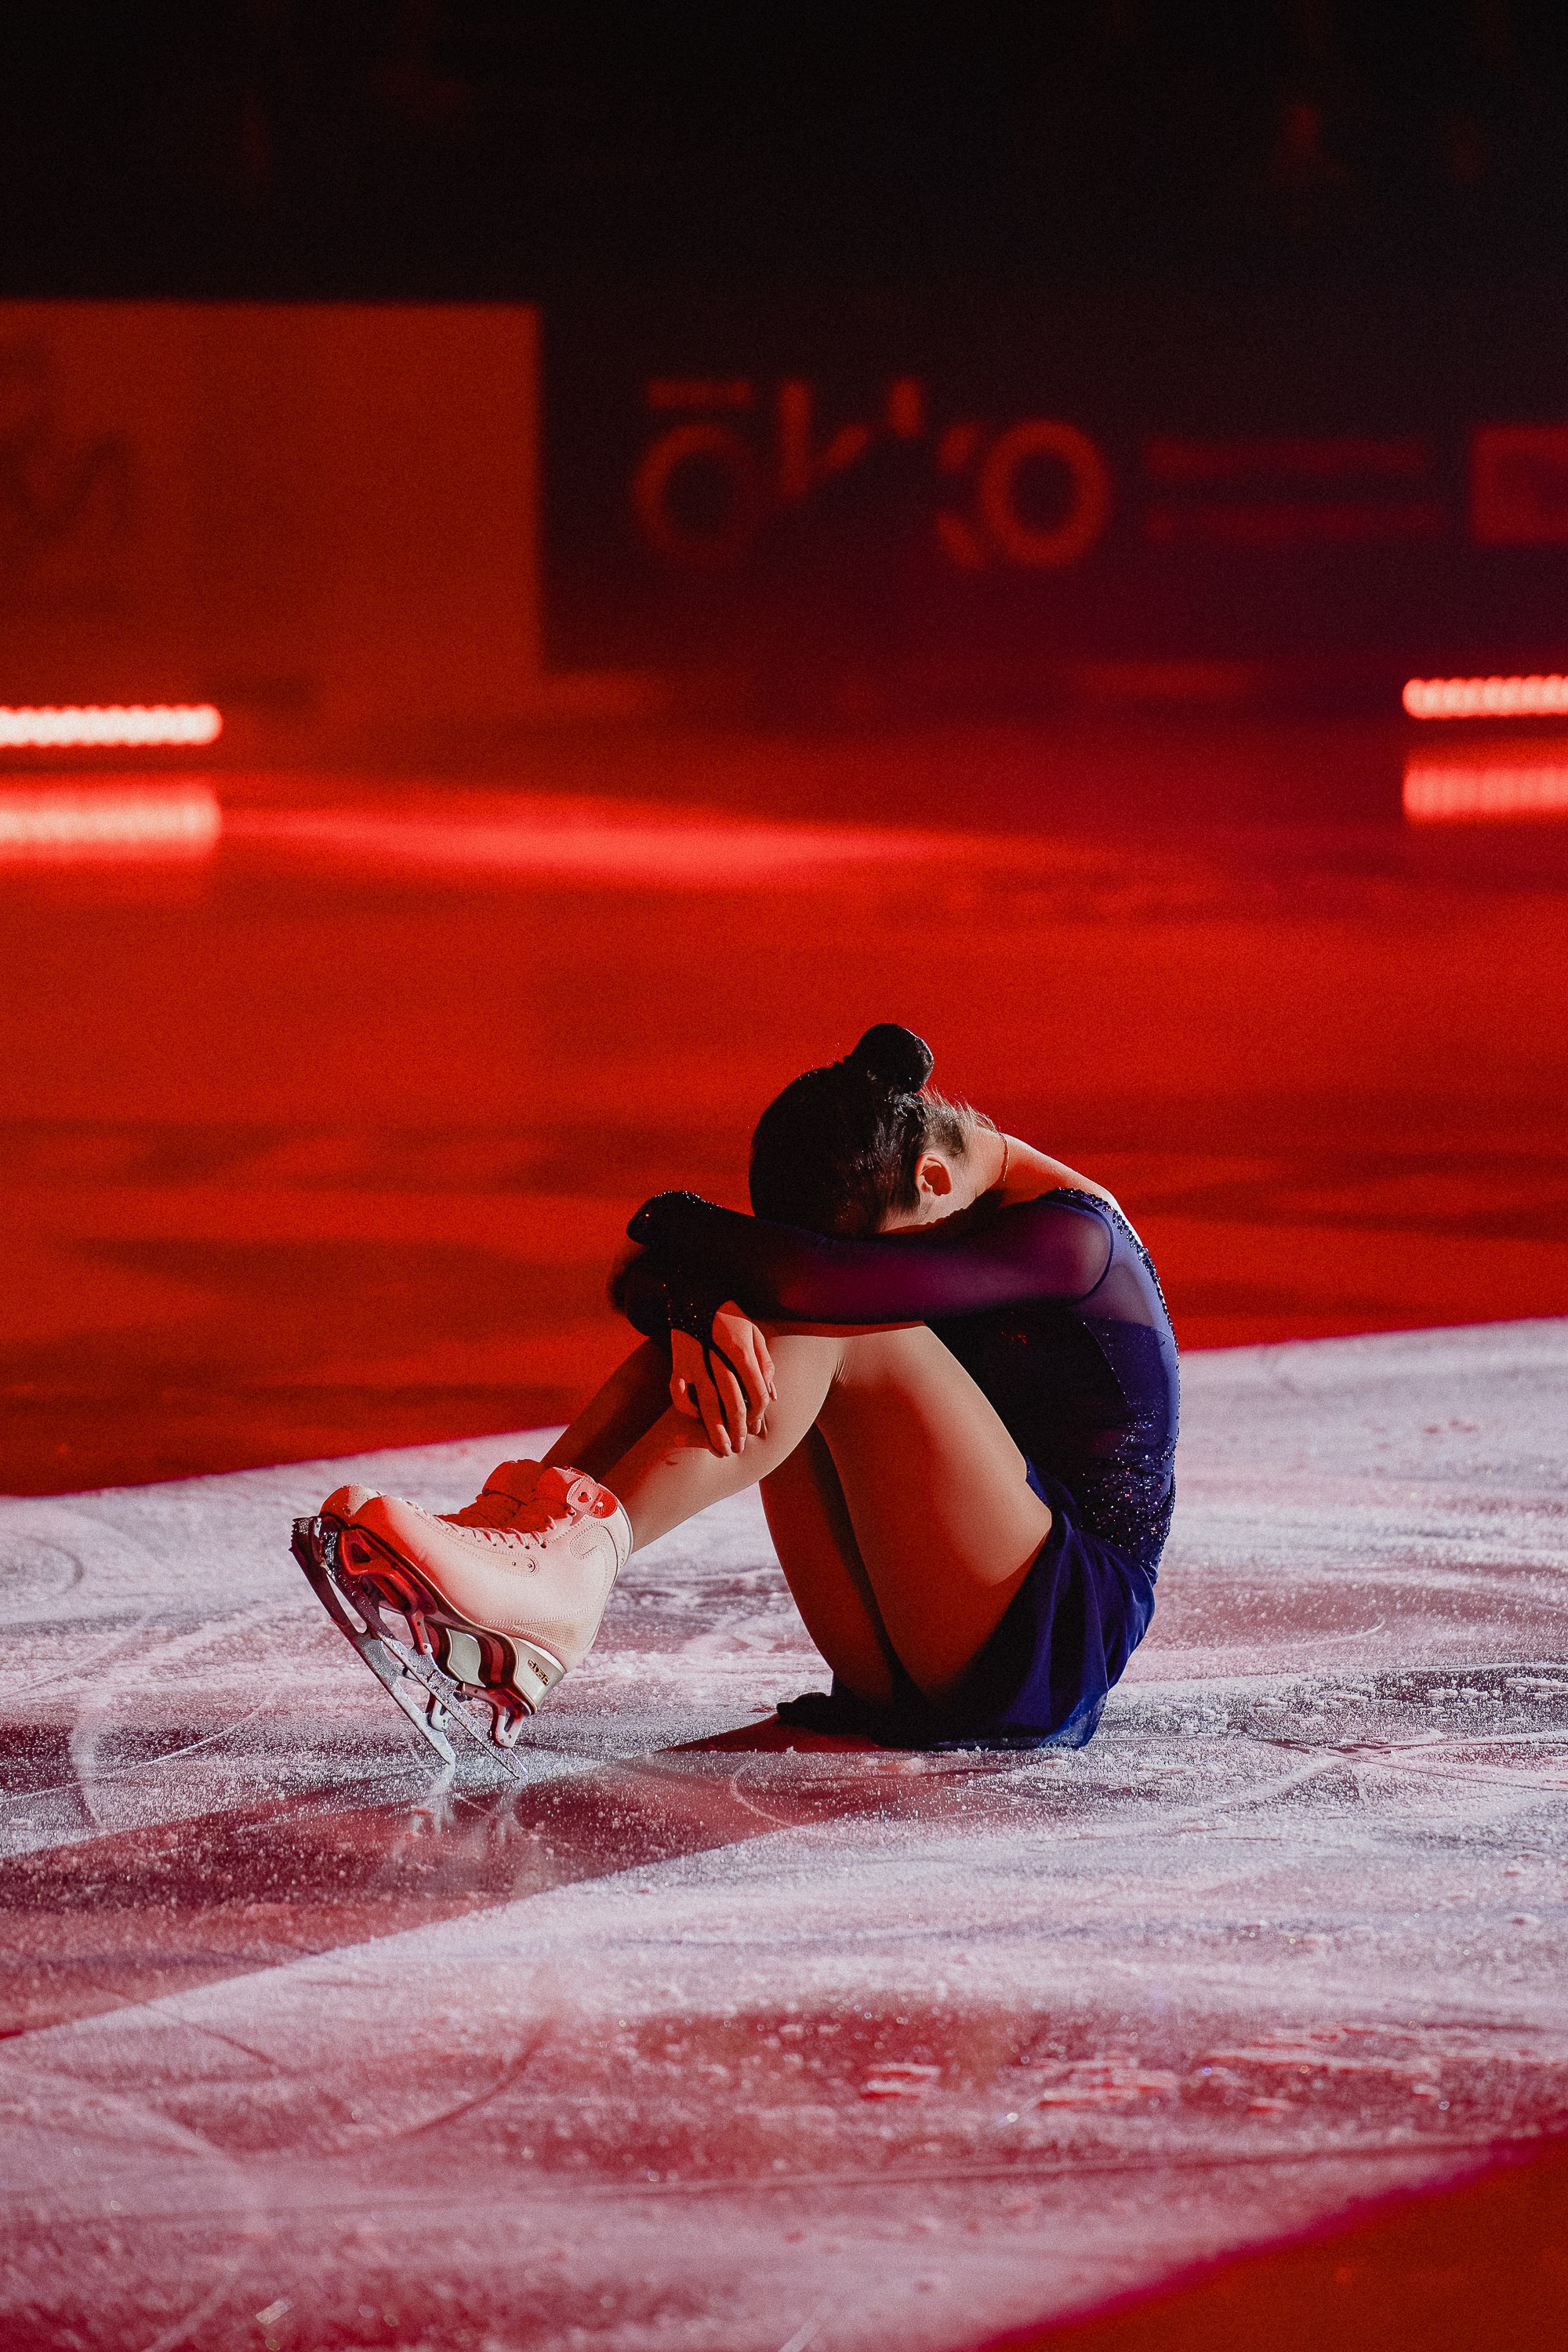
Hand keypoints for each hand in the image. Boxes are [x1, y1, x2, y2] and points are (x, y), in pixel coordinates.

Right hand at [669, 1302, 775, 1456]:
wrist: (696, 1297)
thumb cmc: (731, 1317)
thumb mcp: (755, 1333)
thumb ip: (766, 1364)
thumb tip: (773, 1395)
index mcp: (739, 1350)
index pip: (756, 1390)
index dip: (759, 1411)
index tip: (757, 1423)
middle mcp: (716, 1359)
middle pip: (731, 1403)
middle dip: (738, 1429)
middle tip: (741, 1447)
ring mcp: (694, 1363)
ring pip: (705, 1404)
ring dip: (715, 1430)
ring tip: (722, 1447)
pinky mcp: (677, 1364)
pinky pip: (678, 1393)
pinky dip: (686, 1408)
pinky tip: (697, 1418)